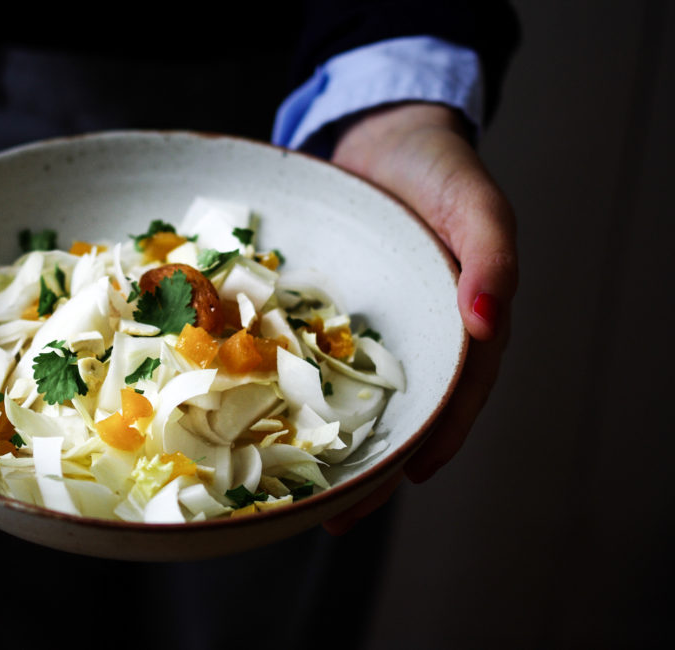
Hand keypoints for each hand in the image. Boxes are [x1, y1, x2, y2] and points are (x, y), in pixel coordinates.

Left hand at [322, 102, 517, 534]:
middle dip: (371, 468)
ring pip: (348, 396)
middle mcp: (411, 335)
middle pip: (397, 414)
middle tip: (336, 518)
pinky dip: (288, 391)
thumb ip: (492, 258)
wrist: (381, 130)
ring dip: (325, 445)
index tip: (408, 479)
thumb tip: (484, 326)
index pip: (456, 396)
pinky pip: (305, 355)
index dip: (435, 440)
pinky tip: (259, 419)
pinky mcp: (321, 310)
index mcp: (459, 323)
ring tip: (292, 493)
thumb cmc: (439, 166)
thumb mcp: (477, 203)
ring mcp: (364, 326)